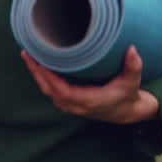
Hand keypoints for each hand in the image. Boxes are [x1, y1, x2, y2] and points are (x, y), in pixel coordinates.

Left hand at [21, 46, 158, 124]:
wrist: (127, 112)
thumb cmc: (128, 95)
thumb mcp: (132, 82)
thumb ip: (133, 66)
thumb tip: (133, 50)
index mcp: (89, 101)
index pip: (62, 90)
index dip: (49, 77)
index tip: (40, 62)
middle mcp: (76, 105)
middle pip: (49, 89)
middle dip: (36, 72)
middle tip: (27, 53)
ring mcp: (71, 106)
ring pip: (47, 90)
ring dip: (37, 74)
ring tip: (29, 55)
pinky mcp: (69, 103)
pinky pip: (51, 91)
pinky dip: (42, 79)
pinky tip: (38, 65)